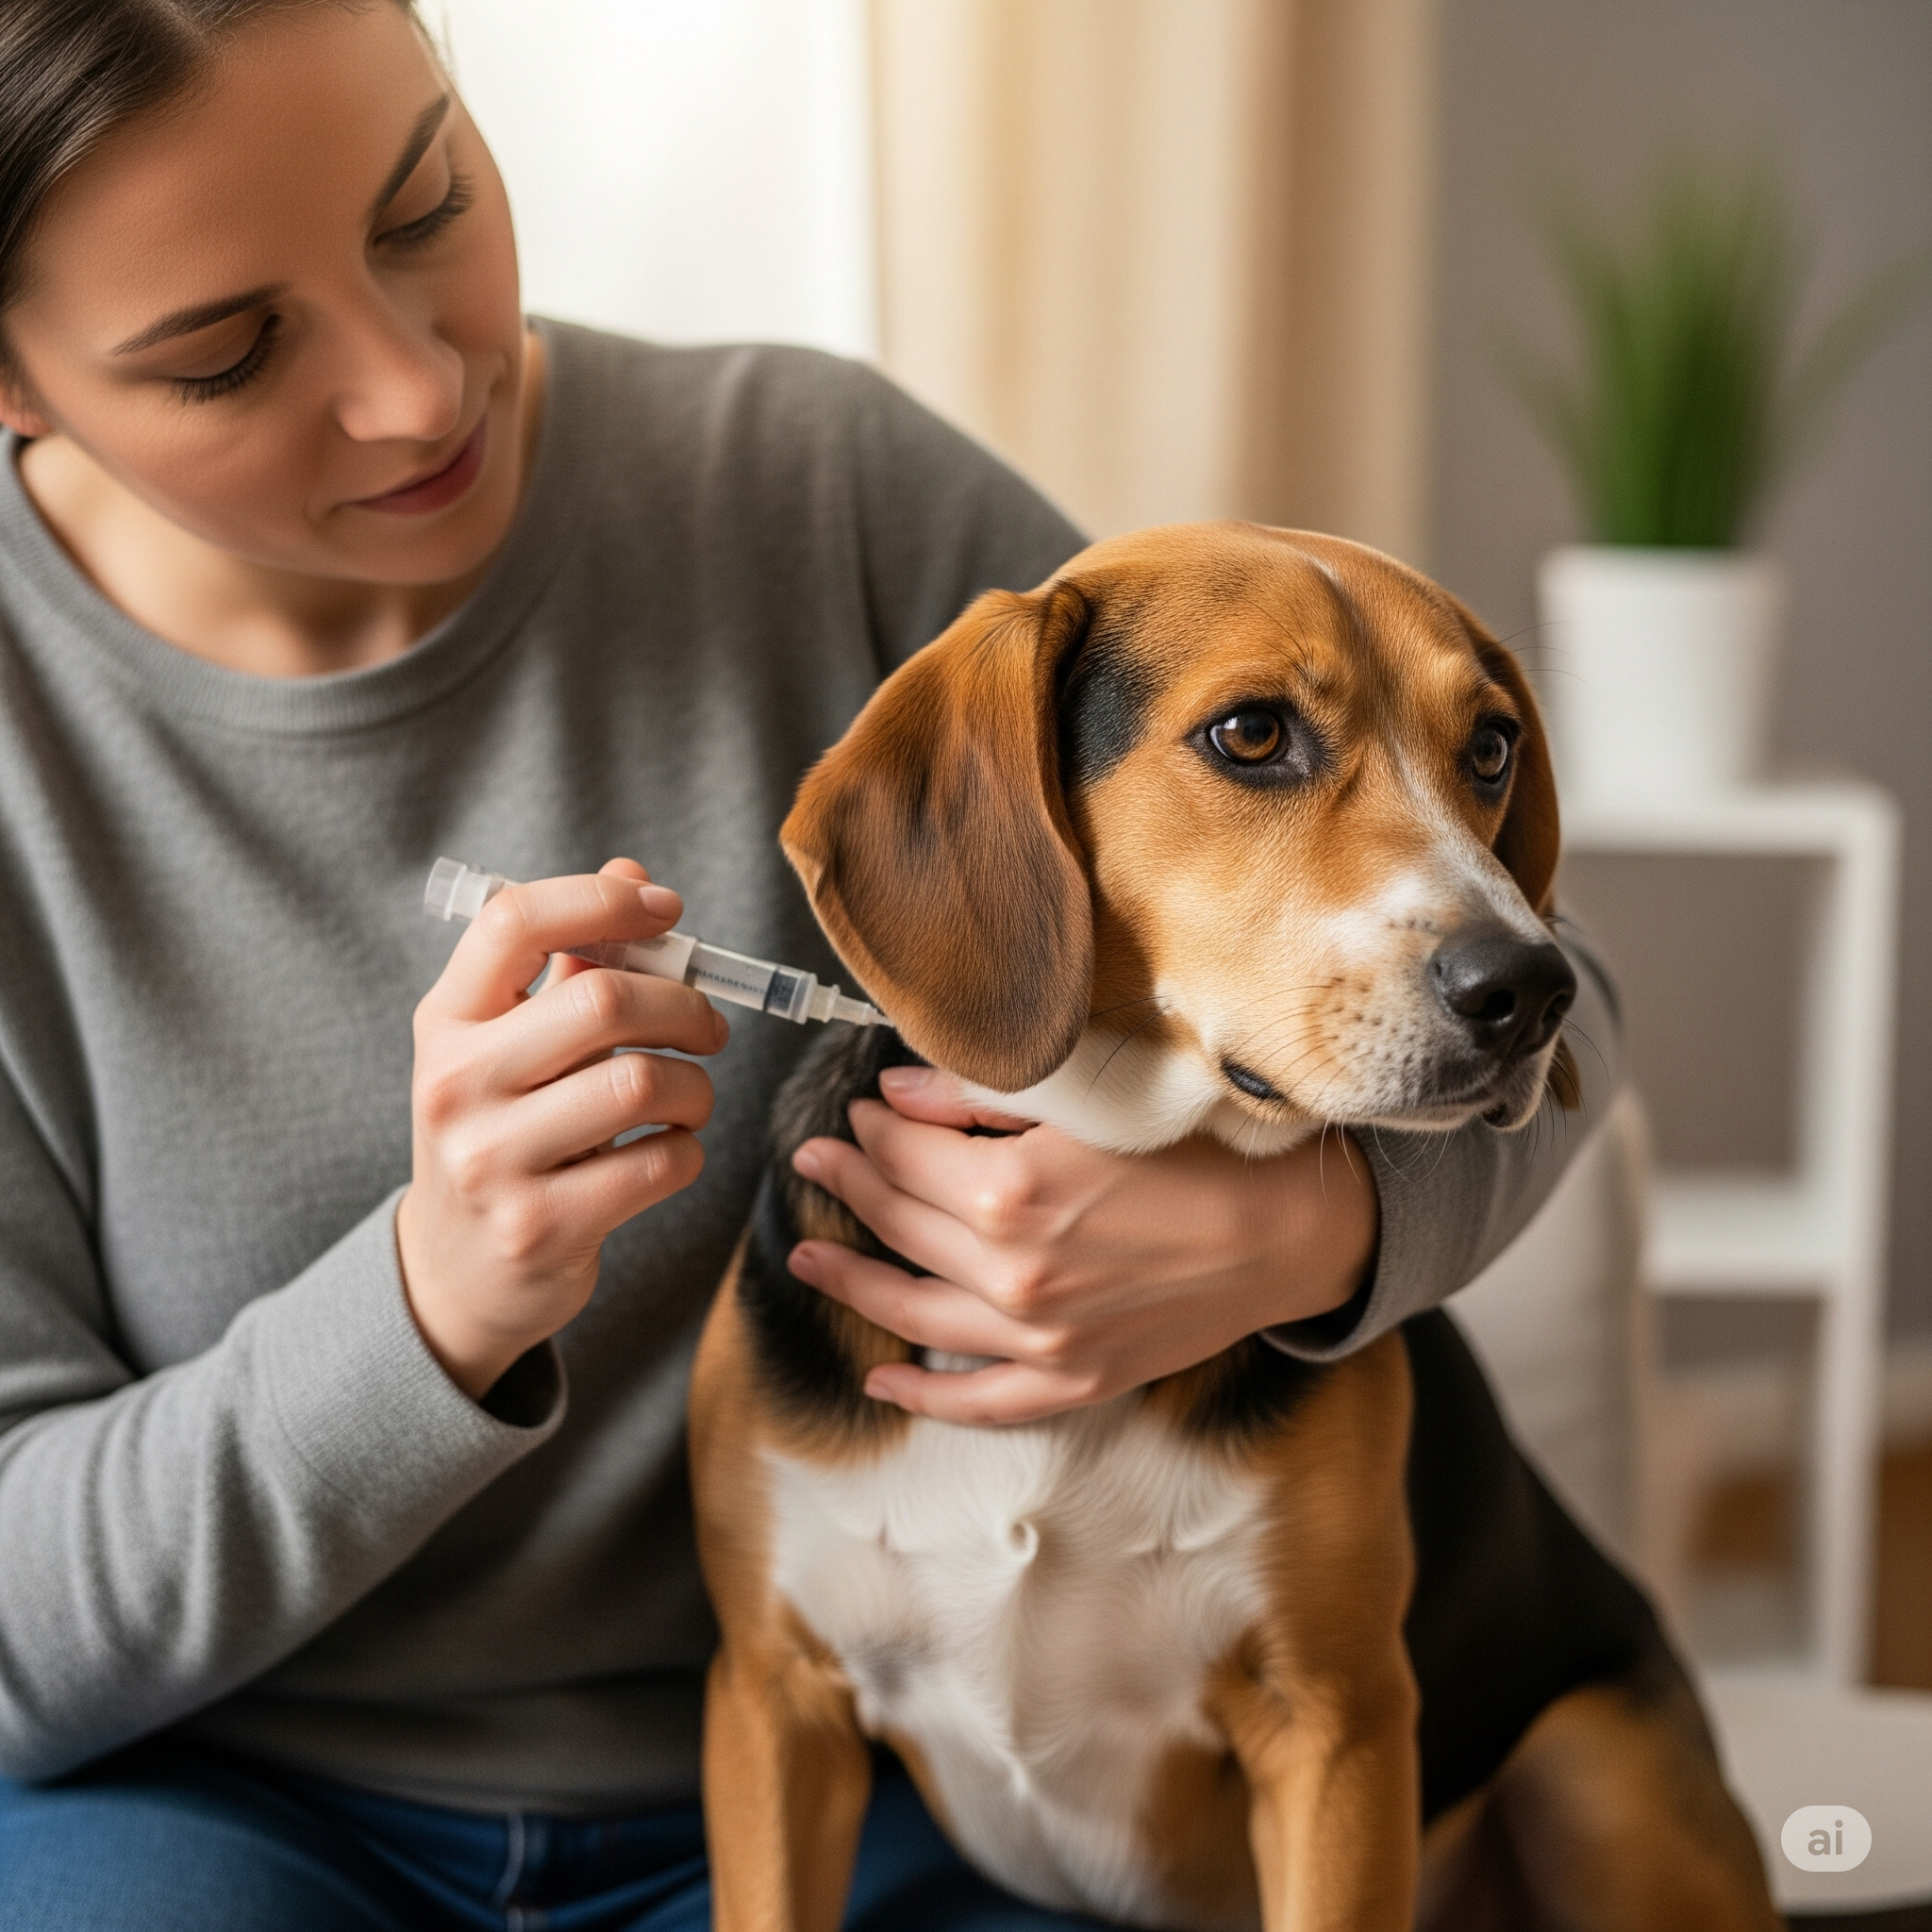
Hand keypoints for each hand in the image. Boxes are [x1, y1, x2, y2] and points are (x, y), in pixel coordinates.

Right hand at [397, 858, 726, 1400]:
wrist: (456, 1274)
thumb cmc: (502, 1136)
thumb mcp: (507, 1048)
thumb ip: (567, 966)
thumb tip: (633, 875)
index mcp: (447, 1022)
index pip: (513, 921)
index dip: (603, 901)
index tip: (666, 910)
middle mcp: (457, 1084)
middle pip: (602, 1000)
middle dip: (683, 1006)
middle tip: (706, 1027)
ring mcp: (492, 1161)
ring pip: (641, 1082)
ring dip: (695, 1085)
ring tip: (689, 1097)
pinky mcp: (542, 1227)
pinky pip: (659, 1162)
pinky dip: (688, 1150)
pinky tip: (668, 1152)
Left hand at [787, 1066, 1378, 1424]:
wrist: (1294, 1230)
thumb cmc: (1203, 1150)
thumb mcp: (1090, 1100)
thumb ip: (979, 1098)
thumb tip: (895, 1094)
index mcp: (1013, 1191)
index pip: (904, 1157)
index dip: (872, 1130)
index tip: (860, 1113)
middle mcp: (1013, 1275)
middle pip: (901, 1224)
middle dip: (851, 1185)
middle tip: (817, 1161)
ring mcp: (1040, 1340)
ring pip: (914, 1312)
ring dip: (853, 1280)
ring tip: (808, 1254)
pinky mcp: (1074, 1381)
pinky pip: (977, 1400)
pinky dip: (922, 1393)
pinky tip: (880, 1376)